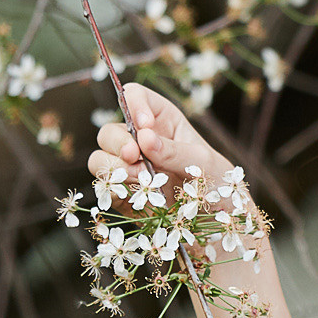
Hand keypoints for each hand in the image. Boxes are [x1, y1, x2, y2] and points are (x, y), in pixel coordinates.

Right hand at [87, 81, 231, 187]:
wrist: (218, 220)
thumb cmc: (215, 181)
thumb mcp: (203, 163)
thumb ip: (175, 151)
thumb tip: (144, 138)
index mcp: (161, 120)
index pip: (134, 96)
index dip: (133, 105)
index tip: (144, 125)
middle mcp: (139, 141)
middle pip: (108, 131)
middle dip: (118, 142)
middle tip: (135, 155)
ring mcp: (128, 168)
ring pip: (99, 159)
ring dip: (114, 168)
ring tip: (142, 179)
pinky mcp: (123, 194)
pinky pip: (104, 188)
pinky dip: (114, 190)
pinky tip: (136, 194)